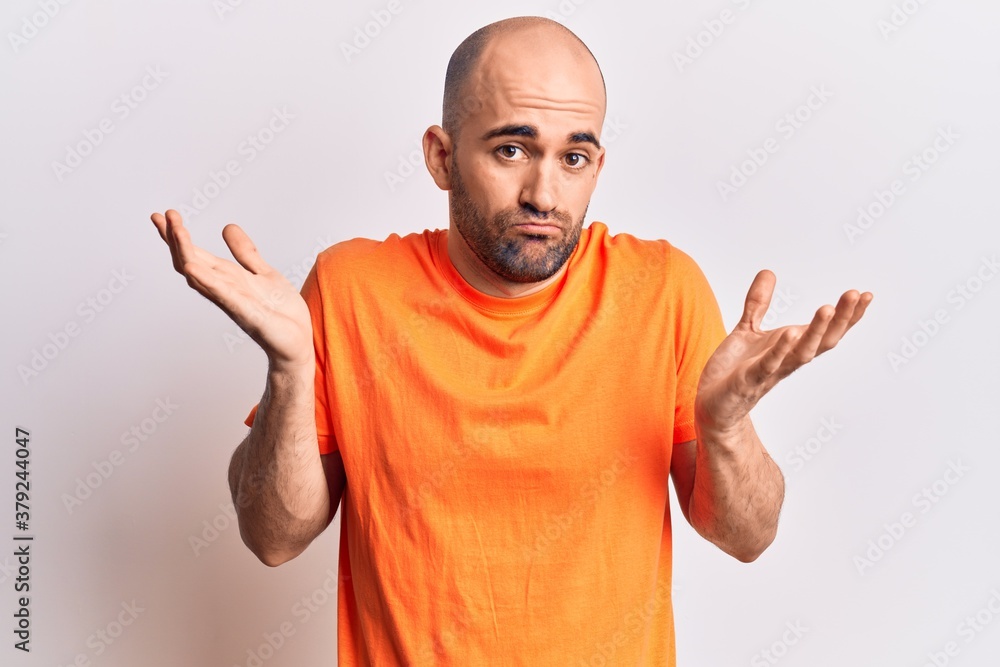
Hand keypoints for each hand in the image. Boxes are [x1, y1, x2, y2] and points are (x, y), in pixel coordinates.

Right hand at [150, 209, 312, 370]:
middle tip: (162, 215)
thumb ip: (246, 253)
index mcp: (228, 279)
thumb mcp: (264, 272)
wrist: (298, 342)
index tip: (164, 214)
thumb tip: (227, 227)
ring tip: (175, 230)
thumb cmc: (281, 314)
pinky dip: (208, 280)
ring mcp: (233, 302)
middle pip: (190, 262)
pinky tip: (192, 267)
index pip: (196, 254)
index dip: (178, 236)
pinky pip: (224, 295)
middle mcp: (224, 290)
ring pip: (201, 275)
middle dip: (175, 239)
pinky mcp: (249, 314)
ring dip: (186, 252)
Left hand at [695, 270, 872, 433]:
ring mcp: (771, 371)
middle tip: (855, 295)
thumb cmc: (734, 369)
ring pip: (801, 353)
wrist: (712, 402)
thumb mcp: (747, 329)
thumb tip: (768, 272)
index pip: (827, 330)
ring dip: (815, 332)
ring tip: (827, 309)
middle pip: (823, 341)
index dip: (847, 315)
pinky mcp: (749, 380)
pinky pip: (768, 365)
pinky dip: (780, 350)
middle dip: (841, 319)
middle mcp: (788, 360)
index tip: (864, 294)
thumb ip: (758, 303)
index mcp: (791, 347)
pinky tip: (789, 333)